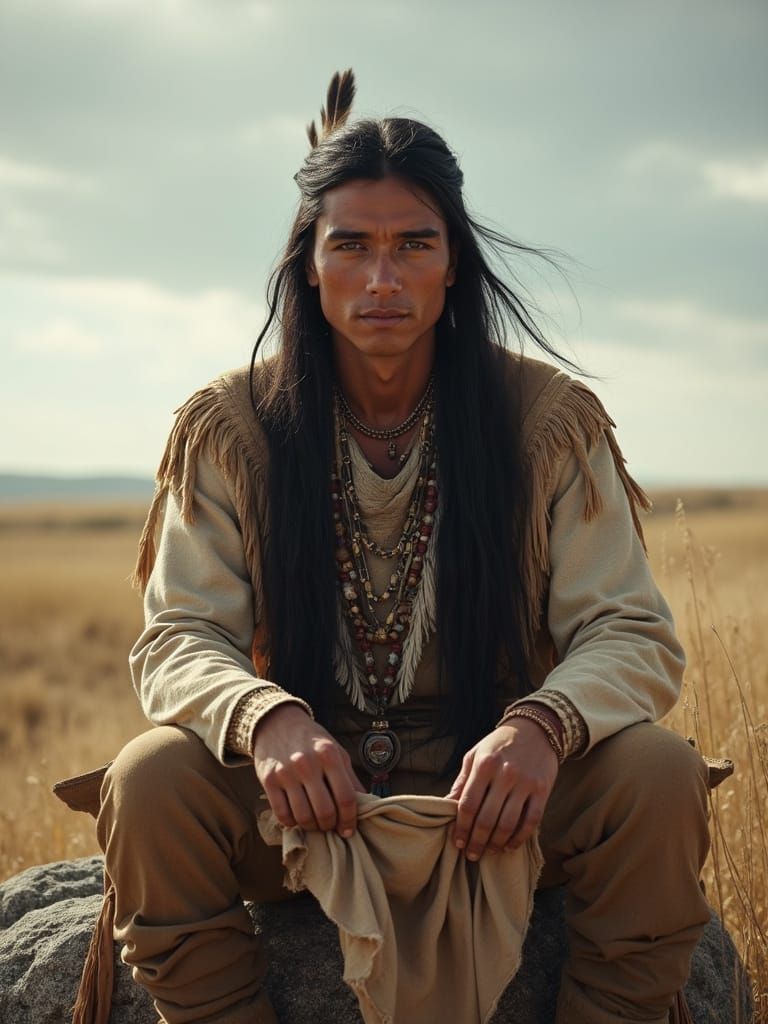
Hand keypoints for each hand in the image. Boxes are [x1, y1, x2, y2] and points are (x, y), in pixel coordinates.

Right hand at [252, 704, 365, 837]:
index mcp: (329, 755)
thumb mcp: (336, 752)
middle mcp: (307, 763)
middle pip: (325, 811)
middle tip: (330, 826)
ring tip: (315, 823)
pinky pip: (282, 815)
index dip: (349, 819)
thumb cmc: (311, 741)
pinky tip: (297, 817)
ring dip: (312, 827)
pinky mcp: (268, 781)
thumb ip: (350, 778)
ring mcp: (286, 773)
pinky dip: (292, 823)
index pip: (346, 797)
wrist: (277, 723)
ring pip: (303, 817)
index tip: (348, 830)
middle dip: (330, 826)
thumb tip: (366, 805)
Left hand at [446, 719, 558, 860]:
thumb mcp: (475, 754)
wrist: (536, 729)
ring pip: (508, 824)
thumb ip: (462, 780)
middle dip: (477, 841)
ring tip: (488, 852)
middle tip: (471, 855)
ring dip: (496, 844)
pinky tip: (509, 846)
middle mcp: (505, 774)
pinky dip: (519, 838)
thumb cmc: (500, 744)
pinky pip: (531, 821)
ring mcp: (525, 783)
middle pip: (487, 818)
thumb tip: (447, 804)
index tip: (457, 842)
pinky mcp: (542, 790)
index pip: (468, 804)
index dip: (461, 827)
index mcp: (484, 765)